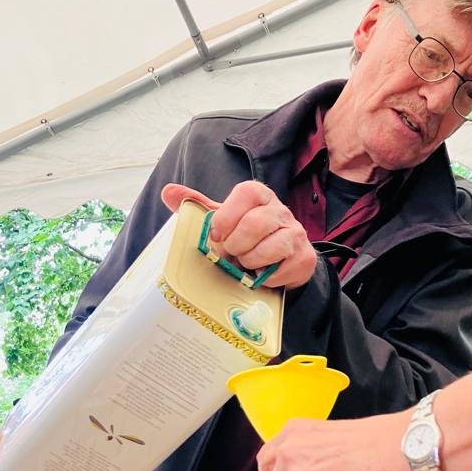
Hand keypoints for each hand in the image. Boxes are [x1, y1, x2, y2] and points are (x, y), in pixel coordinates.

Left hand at [161, 181, 317, 288]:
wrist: (277, 261)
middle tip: (232, 253)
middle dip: (236, 245)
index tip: (216, 234)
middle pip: (255, 224)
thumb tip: (168, 192)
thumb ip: (198, 207)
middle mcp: (281, 210)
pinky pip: (279, 271)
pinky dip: (264, 278)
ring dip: (249, 262)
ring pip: (269, 248)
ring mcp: (296, 234)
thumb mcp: (222, 220)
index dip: (227, 216)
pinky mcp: (304, 258)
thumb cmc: (245, 237)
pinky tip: (261, 273)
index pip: (245, 194)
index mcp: (259, 195)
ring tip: (246, 263)